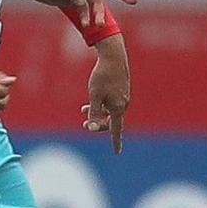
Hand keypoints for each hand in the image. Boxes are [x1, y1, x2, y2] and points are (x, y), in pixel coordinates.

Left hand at [82, 36, 130, 152]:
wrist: (113, 55)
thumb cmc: (103, 76)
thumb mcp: (94, 96)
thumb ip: (94, 113)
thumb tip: (91, 127)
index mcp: (117, 108)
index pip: (116, 130)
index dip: (116, 142)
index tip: (117, 152)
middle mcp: (123, 103)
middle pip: (110, 121)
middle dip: (97, 123)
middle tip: (84, 124)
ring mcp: (123, 96)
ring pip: (109, 110)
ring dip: (98, 112)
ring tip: (83, 108)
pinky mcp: (121, 89)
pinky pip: (112, 102)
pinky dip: (102, 103)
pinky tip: (93, 96)